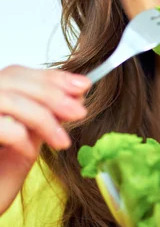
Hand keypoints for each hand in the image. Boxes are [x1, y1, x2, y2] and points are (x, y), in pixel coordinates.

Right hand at [0, 65, 90, 214]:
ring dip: (44, 119)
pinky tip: (29, 153)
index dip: (52, 77)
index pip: (18, 73)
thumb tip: (77, 93)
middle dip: (53, 94)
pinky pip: (2, 126)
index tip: (84, 85)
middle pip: (13, 78)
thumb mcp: (28, 141)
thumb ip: (46, 116)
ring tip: (63, 141)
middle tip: (80, 112)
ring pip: (9, 99)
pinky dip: (21, 137)